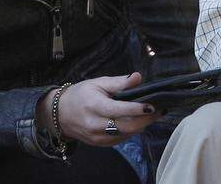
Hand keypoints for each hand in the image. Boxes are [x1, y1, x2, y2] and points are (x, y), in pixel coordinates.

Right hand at [47, 72, 161, 146]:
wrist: (60, 114)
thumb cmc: (81, 94)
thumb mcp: (98, 83)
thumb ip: (119, 82)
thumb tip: (138, 77)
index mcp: (95, 106)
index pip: (119, 110)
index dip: (137, 109)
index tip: (153, 106)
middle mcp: (95, 124)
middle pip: (127, 126)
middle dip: (146, 119)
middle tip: (160, 110)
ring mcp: (98, 137)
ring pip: (126, 134)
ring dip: (142, 125)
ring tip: (154, 114)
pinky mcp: (100, 143)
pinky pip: (121, 139)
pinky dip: (132, 130)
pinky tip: (138, 121)